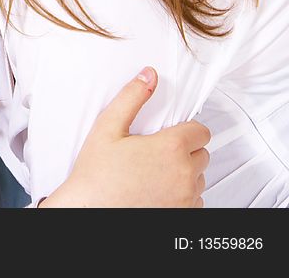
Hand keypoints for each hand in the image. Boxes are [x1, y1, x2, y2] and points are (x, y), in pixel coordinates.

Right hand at [41, 67, 209, 207]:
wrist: (88, 209)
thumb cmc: (96, 175)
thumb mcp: (108, 128)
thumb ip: (132, 98)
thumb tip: (148, 76)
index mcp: (170, 148)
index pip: (201, 131)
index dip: (185, 129)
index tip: (168, 133)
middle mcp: (184, 174)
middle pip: (203, 154)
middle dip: (184, 151)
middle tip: (157, 152)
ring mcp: (185, 198)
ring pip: (200, 178)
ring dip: (184, 173)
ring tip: (154, 172)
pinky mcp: (182, 214)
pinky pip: (194, 200)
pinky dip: (181, 194)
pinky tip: (157, 190)